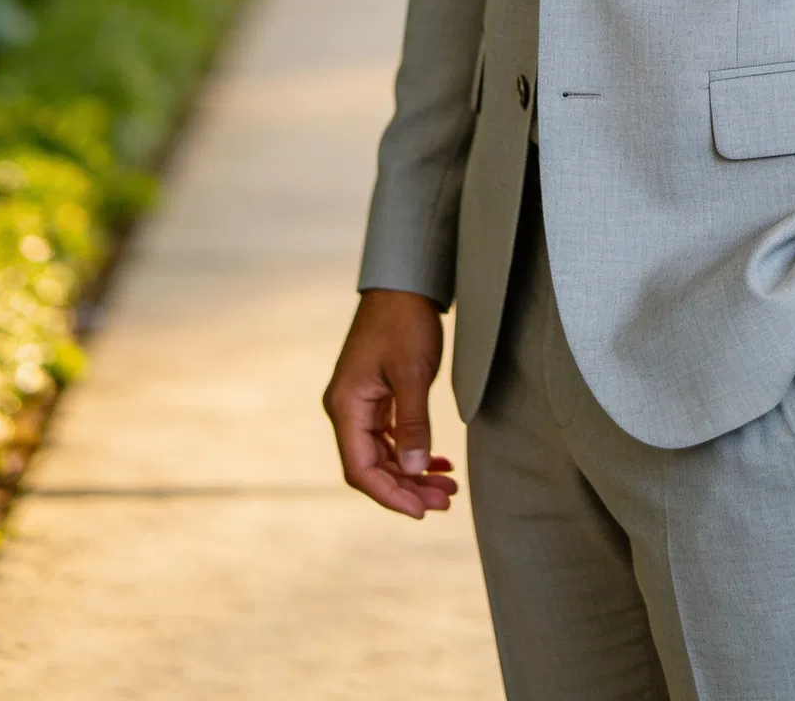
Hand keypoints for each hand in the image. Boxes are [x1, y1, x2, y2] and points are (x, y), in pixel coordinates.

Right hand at [324, 289, 458, 517]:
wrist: (404, 283)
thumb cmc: (404, 322)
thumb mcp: (412, 373)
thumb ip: (412, 423)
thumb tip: (413, 470)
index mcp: (346, 406)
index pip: (361, 469)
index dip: (390, 496)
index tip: (423, 510)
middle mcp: (347, 409)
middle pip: (372, 467)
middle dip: (408, 488)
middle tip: (446, 501)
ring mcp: (360, 403)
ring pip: (384, 455)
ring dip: (413, 474)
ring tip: (448, 487)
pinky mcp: (376, 396)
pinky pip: (390, 437)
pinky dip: (413, 451)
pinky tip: (439, 462)